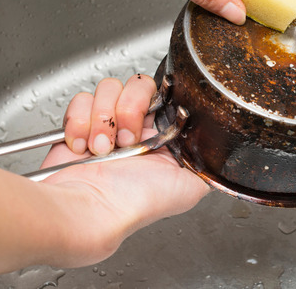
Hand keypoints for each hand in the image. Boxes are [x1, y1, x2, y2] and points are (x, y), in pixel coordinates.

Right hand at [38, 75, 209, 265]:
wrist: (94, 210)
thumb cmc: (137, 203)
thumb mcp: (191, 187)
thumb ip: (207, 163)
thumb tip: (216, 150)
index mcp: (161, 138)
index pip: (165, 96)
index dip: (156, 102)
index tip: (150, 119)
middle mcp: (134, 129)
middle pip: (137, 85)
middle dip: (129, 109)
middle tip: (126, 139)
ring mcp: (105, 125)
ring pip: (108, 88)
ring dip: (103, 118)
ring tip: (101, 148)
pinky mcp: (78, 126)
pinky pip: (80, 101)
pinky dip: (79, 122)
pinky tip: (82, 147)